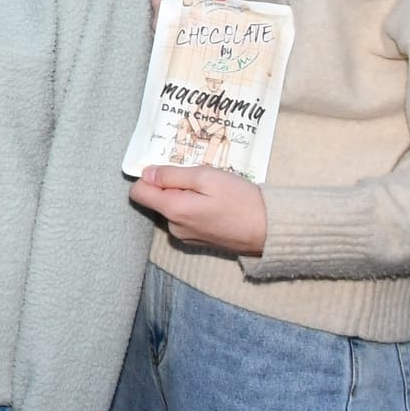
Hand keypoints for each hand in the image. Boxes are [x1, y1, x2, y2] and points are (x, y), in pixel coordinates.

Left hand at [129, 164, 267, 255]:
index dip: (149, 177)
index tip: (170, 170)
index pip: (138, 192)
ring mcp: (186, 236)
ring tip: (211, 192)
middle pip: (156, 199)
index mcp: (173, 210)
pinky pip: (186, 219)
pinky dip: (195, 208)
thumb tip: (146, 173)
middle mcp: (174, 227)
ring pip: (173, 208)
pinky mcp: (199, 240)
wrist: (271, 230)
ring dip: (185, 197)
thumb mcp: (206, 177)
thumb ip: (172, 175)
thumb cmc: (241, 200)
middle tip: (199, 179)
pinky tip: (215, 205)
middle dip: (172, 186)